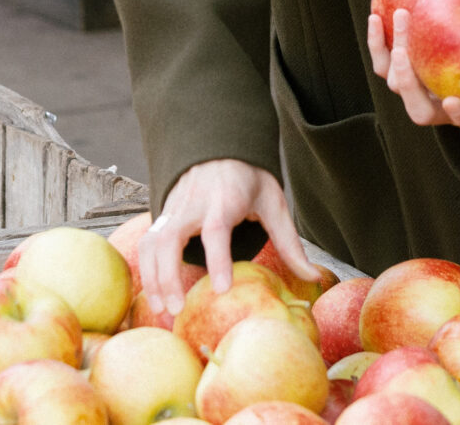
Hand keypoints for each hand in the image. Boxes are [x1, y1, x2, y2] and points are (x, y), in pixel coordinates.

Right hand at [142, 158, 323, 315]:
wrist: (217, 147)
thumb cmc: (248, 178)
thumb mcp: (274, 202)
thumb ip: (290, 242)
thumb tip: (313, 277)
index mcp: (225, 199)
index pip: (217, 230)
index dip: (218, 259)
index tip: (221, 289)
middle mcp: (194, 204)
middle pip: (172, 238)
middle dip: (169, 275)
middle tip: (176, 310)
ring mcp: (173, 209)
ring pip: (152, 242)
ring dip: (153, 277)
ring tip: (162, 311)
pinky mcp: (162, 215)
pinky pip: (147, 244)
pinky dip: (145, 270)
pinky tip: (153, 296)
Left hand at [369, 6, 459, 133]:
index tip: (454, 100)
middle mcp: (442, 107)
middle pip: (419, 110)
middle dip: (410, 84)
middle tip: (408, 52)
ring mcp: (418, 92)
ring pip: (396, 85)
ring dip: (395, 55)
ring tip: (401, 19)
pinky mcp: (399, 72)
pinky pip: (383, 64)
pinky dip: (377, 44)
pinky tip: (376, 17)